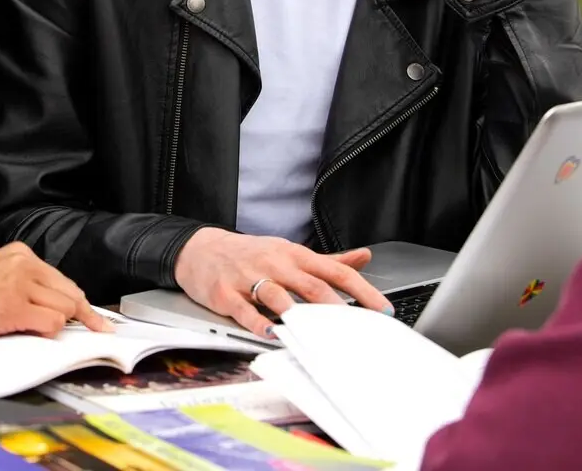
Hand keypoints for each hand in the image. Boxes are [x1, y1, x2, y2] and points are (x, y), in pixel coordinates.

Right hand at [0, 241, 113, 343]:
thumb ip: (26, 283)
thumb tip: (56, 305)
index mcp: (19, 253)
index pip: (61, 279)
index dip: (78, 301)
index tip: (95, 317)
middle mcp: (23, 264)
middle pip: (69, 293)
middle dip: (83, 316)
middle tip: (97, 330)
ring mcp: (20, 285)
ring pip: (64, 308)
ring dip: (57, 325)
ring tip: (35, 330)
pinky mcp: (15, 307)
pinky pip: (51, 322)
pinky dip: (48, 332)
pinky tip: (33, 332)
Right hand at [172, 228, 393, 338]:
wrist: (200, 249)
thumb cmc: (250, 254)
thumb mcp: (290, 251)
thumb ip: (328, 259)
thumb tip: (365, 257)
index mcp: (294, 255)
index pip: (335, 271)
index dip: (361, 290)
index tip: (382, 309)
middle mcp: (275, 264)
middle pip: (311, 285)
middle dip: (337, 308)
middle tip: (357, 330)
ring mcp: (249, 278)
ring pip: (278, 296)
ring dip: (298, 314)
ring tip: (317, 333)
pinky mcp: (225, 294)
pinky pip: (243, 309)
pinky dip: (257, 322)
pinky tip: (270, 333)